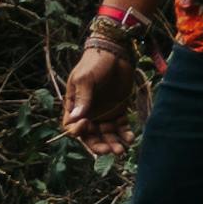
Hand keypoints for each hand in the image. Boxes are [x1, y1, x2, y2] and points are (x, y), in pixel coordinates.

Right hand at [60, 35, 137, 153]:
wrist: (117, 53)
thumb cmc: (95, 63)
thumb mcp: (86, 79)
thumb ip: (82, 98)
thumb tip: (76, 119)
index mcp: (75, 106)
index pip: (72, 126)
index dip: (78, 131)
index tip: (87, 124)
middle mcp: (89, 113)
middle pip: (91, 137)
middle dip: (99, 145)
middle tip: (109, 150)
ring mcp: (104, 113)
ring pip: (107, 135)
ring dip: (113, 144)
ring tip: (122, 150)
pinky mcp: (119, 111)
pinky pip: (120, 128)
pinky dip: (124, 134)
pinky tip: (130, 137)